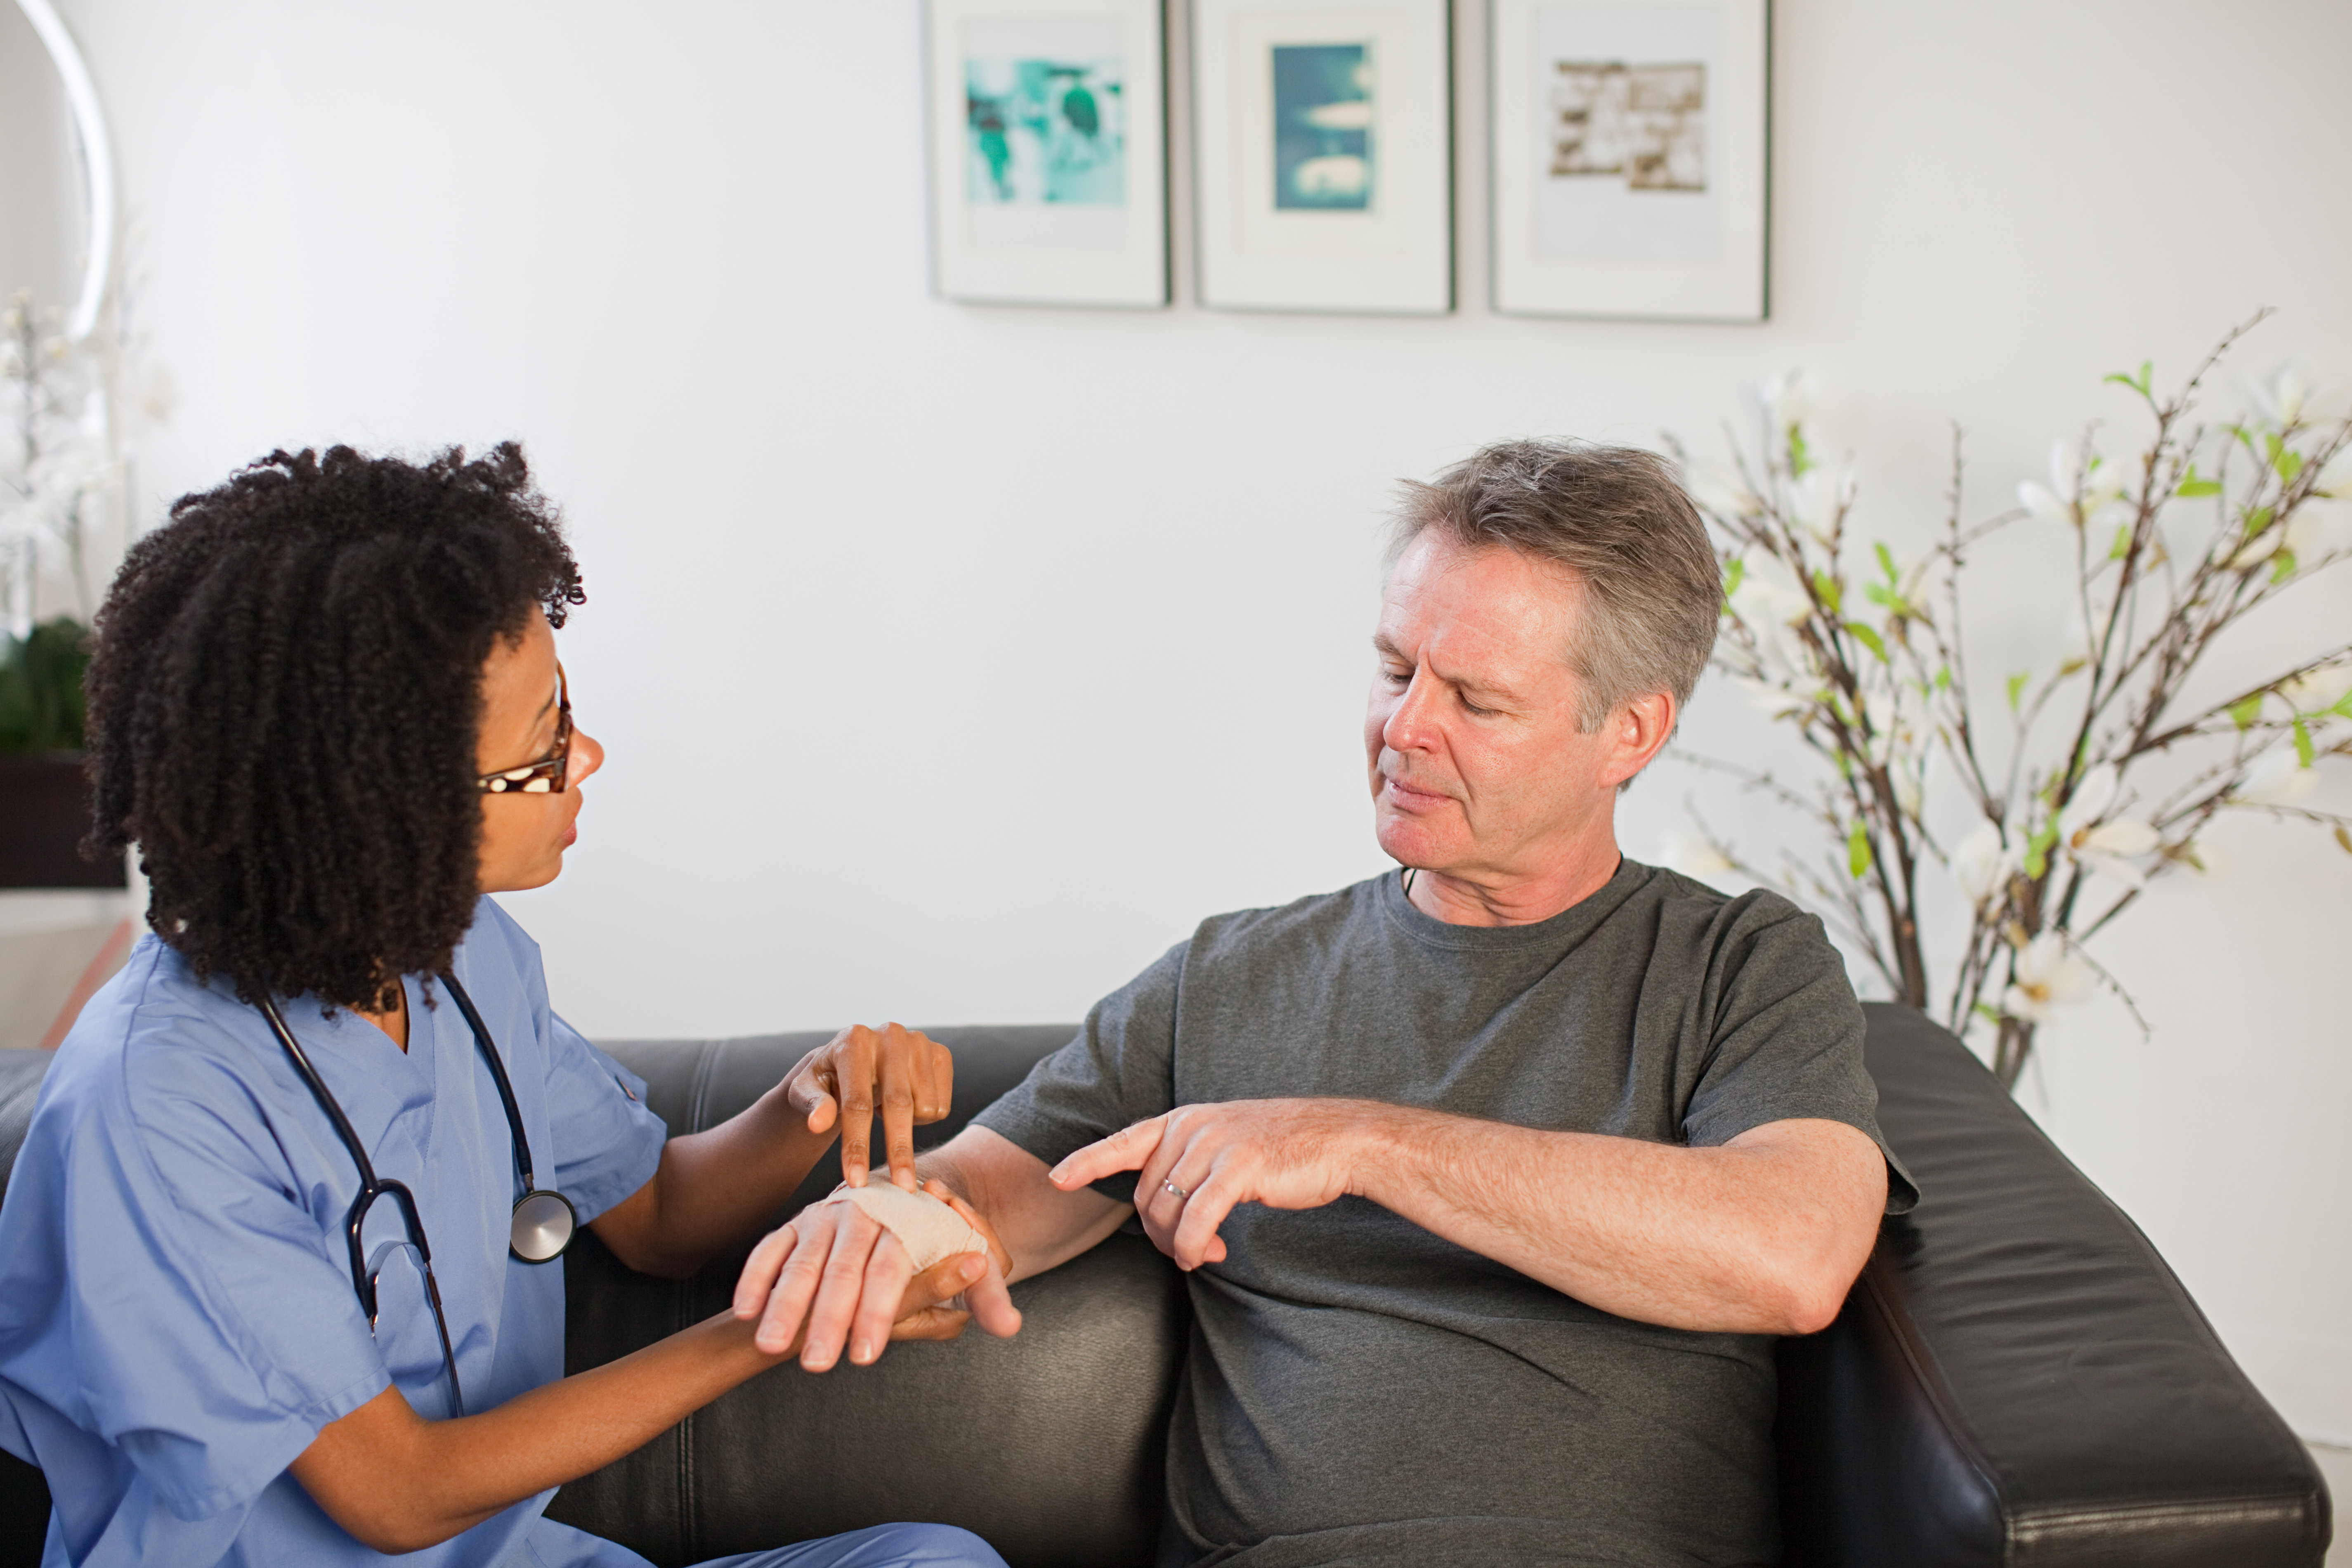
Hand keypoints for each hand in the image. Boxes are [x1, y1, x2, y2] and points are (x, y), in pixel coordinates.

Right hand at [732, 1179, 1021, 1368]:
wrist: (894, 1202)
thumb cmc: (927, 1253)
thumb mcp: (957, 1274)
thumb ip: (978, 1300)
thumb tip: (1010, 1325)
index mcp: (907, 1223)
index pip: (891, 1269)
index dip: (878, 1313)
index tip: (864, 1355)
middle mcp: (864, 1214)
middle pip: (843, 1270)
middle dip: (826, 1319)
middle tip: (816, 1364)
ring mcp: (824, 1217)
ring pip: (801, 1262)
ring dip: (784, 1305)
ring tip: (770, 1346)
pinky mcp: (793, 1225)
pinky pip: (768, 1250)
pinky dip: (755, 1278)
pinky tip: (743, 1312)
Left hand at [782, 1022, 952, 1190]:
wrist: (856, 1059)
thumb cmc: (827, 1081)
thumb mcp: (806, 1091)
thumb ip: (812, 1105)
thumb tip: (818, 1124)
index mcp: (853, 1041)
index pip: (857, 1103)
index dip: (857, 1145)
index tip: (856, 1181)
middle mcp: (890, 1035)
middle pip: (899, 1105)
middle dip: (899, 1151)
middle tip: (900, 1188)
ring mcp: (919, 1041)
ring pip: (925, 1106)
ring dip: (909, 1126)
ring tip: (885, 1113)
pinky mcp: (941, 1053)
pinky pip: (942, 1105)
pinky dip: (924, 1117)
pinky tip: (906, 1102)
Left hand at [1049, 1099, 1377, 1270]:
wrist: (1337, 1140)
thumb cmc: (1283, 1150)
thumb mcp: (1226, 1143)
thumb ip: (1190, 1164)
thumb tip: (1166, 1211)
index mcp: (1186, 1119)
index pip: (1125, 1140)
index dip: (1088, 1161)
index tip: (1057, 1179)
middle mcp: (1193, 1126)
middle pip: (1144, 1193)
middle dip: (1156, 1232)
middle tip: (1184, 1251)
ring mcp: (1214, 1144)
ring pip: (1166, 1210)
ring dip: (1177, 1244)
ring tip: (1200, 1254)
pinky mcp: (1237, 1168)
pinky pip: (1195, 1220)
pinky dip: (1192, 1245)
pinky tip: (1205, 1256)